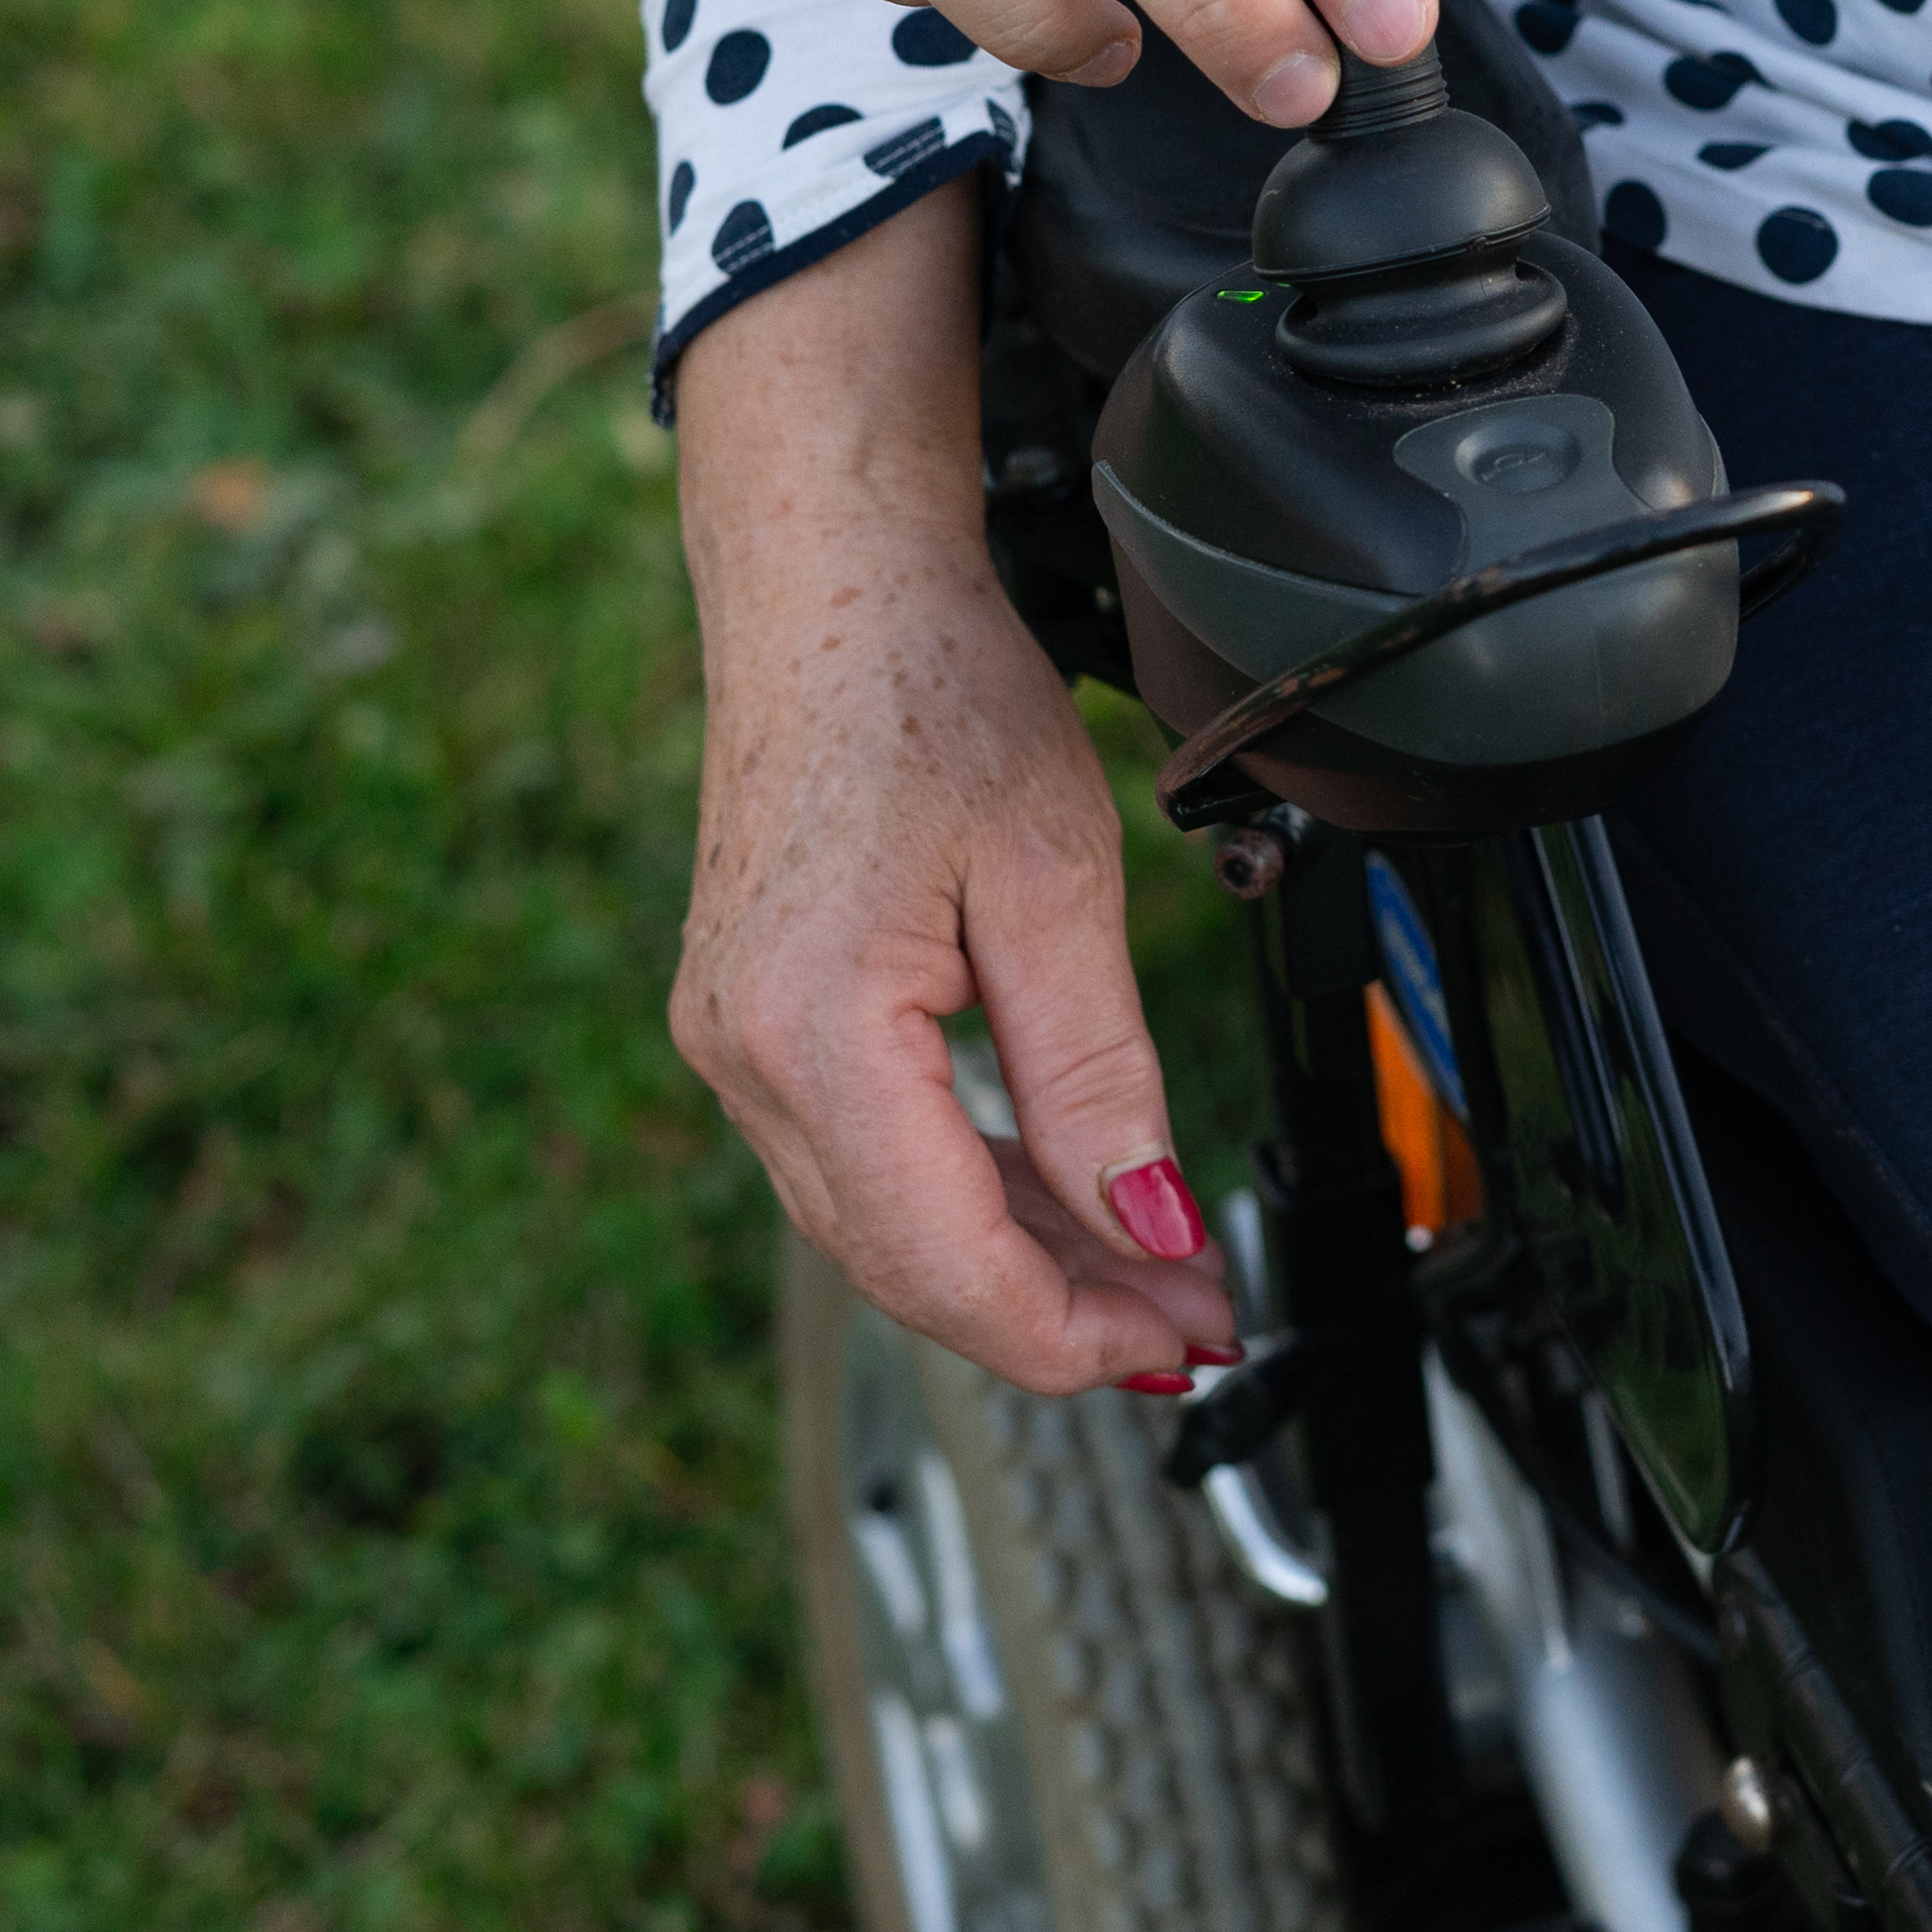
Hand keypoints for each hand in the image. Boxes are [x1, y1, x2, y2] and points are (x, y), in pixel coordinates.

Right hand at [665, 195, 1236, 1392]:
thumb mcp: (1056, 883)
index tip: (1179, 1342)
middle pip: (910, 1266)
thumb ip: (1099, 1076)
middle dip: (1062, 1316)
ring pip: (886, 1226)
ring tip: (1156, 1281)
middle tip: (1193, 1328)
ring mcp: (737, 1045)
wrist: (830, 588)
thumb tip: (1150, 1224)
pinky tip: (1066, 1207)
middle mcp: (746, 1058)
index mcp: (810, 1032)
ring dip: (1024, 1267)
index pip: (944, 1262)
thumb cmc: (929, 692)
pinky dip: (972, 1199)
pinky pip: (868, 1160)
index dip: (1071, 1333)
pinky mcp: (756, 1023)